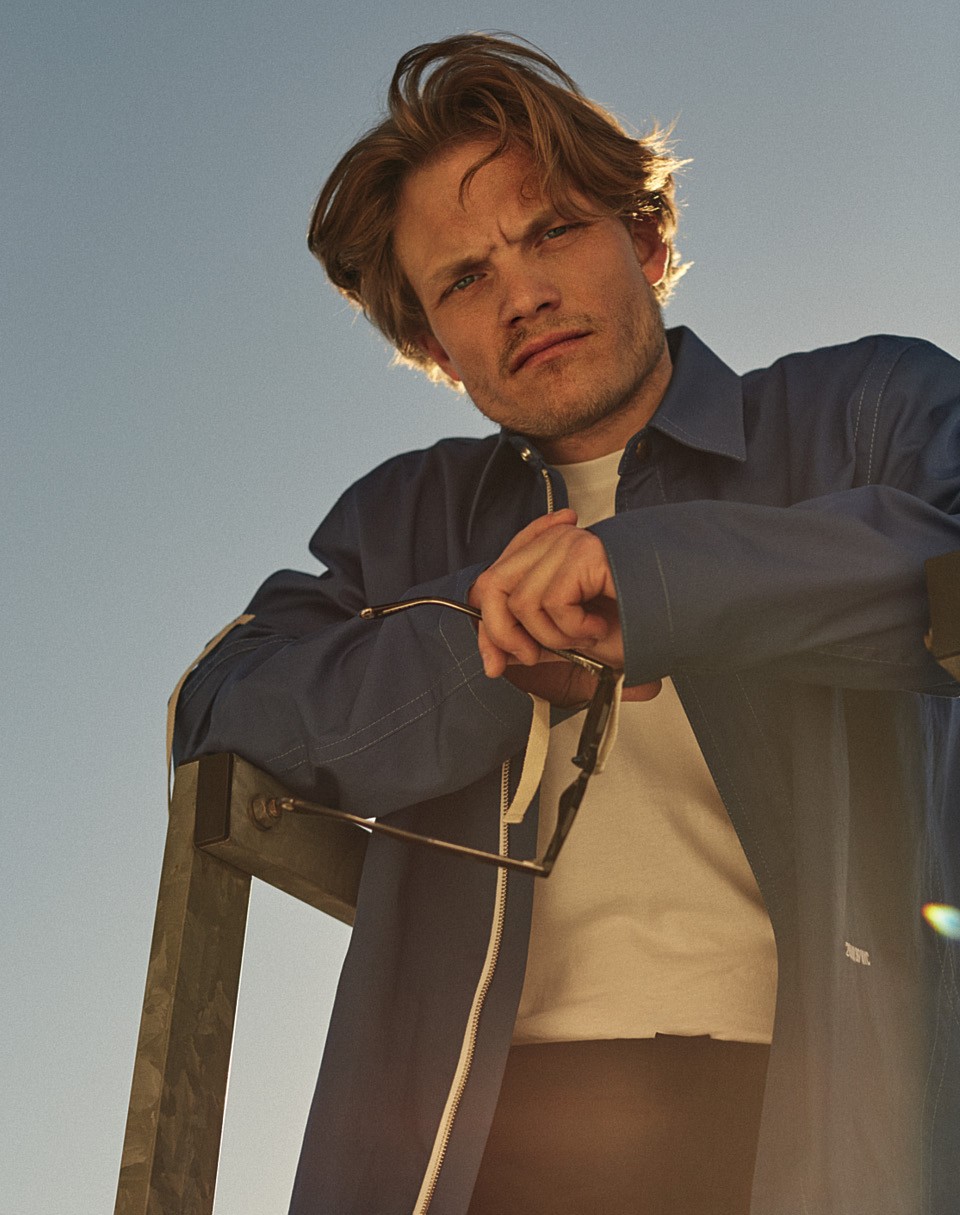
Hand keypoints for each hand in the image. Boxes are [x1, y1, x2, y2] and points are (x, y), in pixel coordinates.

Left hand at [469, 509, 660, 702]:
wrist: (677, 617)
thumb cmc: (635, 623)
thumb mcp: (571, 639)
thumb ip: (534, 640)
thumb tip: (497, 656)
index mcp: (547, 557)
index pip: (492, 582)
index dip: (487, 626)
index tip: (495, 665)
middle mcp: (554, 543)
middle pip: (493, 585)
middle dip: (504, 633)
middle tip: (535, 657)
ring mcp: (568, 544)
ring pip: (522, 600)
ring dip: (553, 634)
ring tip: (586, 635)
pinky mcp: (584, 552)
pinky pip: (552, 601)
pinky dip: (573, 627)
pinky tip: (599, 626)